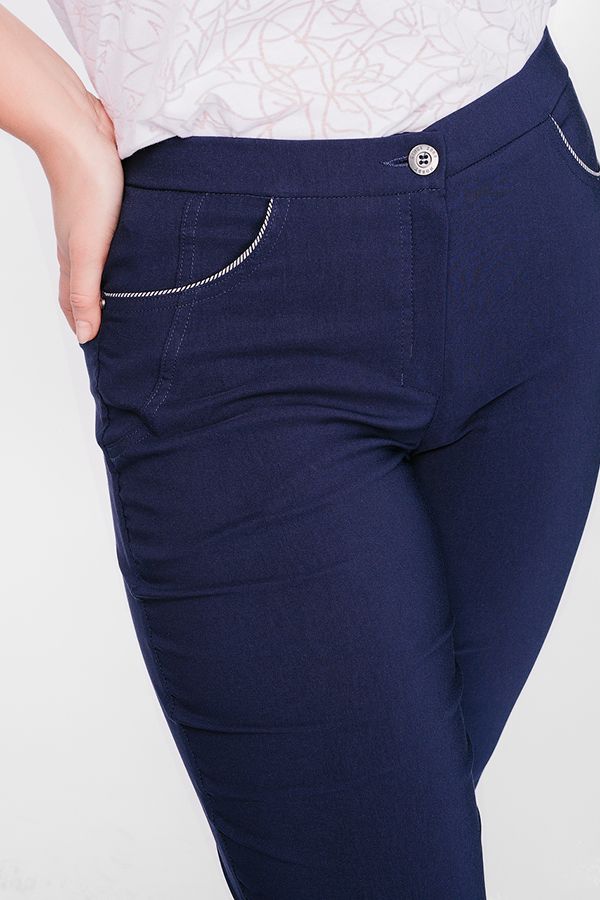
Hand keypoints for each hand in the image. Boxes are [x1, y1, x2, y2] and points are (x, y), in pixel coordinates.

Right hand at [40, 92, 122, 342]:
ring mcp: (92, 223)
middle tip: (122, 330)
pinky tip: (138, 251)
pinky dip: (123, 252)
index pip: (75, 303)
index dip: (83, 326)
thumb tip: (85, 335)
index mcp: (74, 260)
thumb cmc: (84, 188)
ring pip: (101, 260)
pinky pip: (114, 236)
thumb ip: (86, 293)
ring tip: (135, 297)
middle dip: (99, 309)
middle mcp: (80, 244)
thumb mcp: (87, 250)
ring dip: (113, 281)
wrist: (80, 131)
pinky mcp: (107, 203)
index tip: (97, 348)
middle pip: (87, 285)